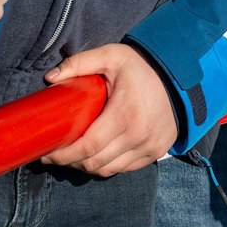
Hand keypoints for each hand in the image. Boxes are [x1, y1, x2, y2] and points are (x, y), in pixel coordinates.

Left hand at [40, 44, 179, 175]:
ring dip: (87, 166)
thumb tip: (49, 78)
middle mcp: (138, 136)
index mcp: (125, 114)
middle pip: (95, 163)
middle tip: (54, 154)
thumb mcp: (111, 56)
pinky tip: (95, 155)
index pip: (88, 146)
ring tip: (72, 156)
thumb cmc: (141, 66)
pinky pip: (124, 168)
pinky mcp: (155, 152)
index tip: (47, 153)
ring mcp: (149, 147)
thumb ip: (80, 63)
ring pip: (108, 169)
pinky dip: (106, 166)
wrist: (179, 77)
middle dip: (70, 162)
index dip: (64, 155)